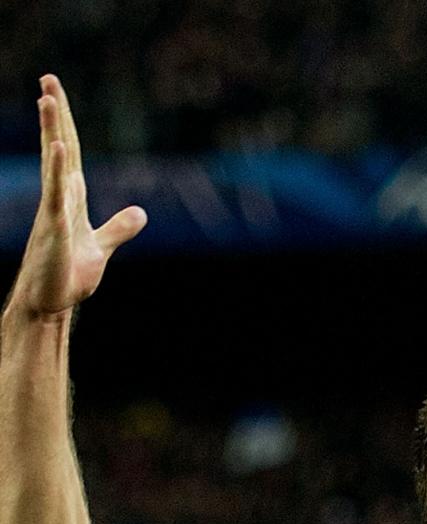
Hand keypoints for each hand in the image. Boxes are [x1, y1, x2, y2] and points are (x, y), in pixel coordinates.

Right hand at [10, 74, 146, 319]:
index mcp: (70, 200)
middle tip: (48, 79)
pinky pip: (56, 197)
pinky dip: (58, 173)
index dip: (65, 124)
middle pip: (59, 150)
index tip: (54, 93)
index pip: (69, 155)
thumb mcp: (101, 248)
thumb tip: (141, 212)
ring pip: (54, 166)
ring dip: (52, 133)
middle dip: (55, 115)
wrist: (51, 303)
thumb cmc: (68, 275)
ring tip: (48, 100)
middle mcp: (58, 200)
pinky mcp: (55, 231)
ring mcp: (54, 213)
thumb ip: (119, 228)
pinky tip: (58, 150)